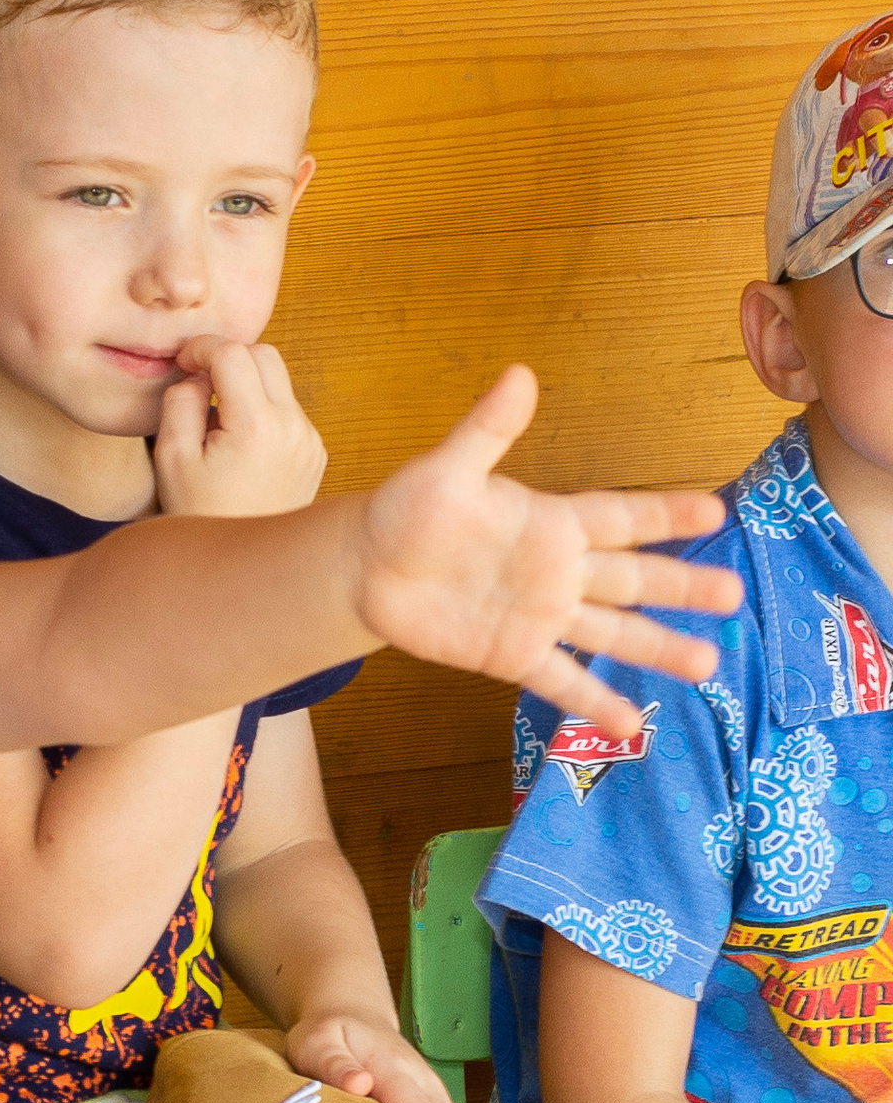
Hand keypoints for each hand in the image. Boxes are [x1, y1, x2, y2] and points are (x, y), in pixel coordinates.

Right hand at [155, 340, 327, 521]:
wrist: (240, 569)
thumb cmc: (199, 516)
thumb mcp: (171, 458)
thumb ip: (180, 402)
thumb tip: (198, 374)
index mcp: (257, 427)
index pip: (233, 353)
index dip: (201, 348)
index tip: (183, 362)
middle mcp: (294, 429)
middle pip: (264, 354)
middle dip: (228, 357)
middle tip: (199, 380)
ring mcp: (310, 440)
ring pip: (278, 381)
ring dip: (246, 384)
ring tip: (217, 423)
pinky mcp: (315, 452)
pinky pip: (288, 410)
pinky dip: (262, 410)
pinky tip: (240, 445)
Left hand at [354, 369, 737, 729]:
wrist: (368, 569)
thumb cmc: (410, 509)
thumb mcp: (446, 468)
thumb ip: (487, 429)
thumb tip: (520, 375)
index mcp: (550, 522)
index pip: (621, 515)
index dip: (664, 512)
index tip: (716, 508)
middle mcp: (558, 572)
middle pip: (632, 579)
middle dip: (683, 586)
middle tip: (734, 594)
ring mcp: (541, 617)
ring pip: (611, 633)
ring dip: (658, 648)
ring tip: (707, 664)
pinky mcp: (513, 656)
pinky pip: (561, 682)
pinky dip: (595, 704)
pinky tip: (632, 727)